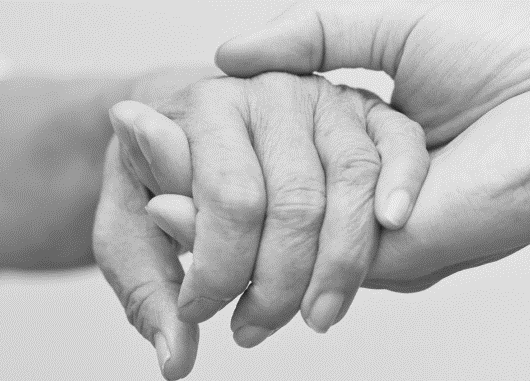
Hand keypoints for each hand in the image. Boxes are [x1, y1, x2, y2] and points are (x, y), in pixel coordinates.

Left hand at [93, 72, 426, 378]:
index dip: (218, 272)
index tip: (197, 311)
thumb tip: (177, 357)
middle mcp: (271, 93)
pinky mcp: (368, 113)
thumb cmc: (158, 181)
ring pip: (353, 183)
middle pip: (296, 202)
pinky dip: (403, 189)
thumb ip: (146, 288)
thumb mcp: (127, 230)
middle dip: (278, 285)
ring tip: (314, 318)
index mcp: (207, 105)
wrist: (196, 130)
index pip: (231, 200)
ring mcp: (326, 100)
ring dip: (340, 266)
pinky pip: (400, 148)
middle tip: (250, 329)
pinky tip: (390, 232)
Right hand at [154, 3, 529, 291]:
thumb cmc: (508, 58)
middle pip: (267, 204)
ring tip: (144, 198)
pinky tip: (187, 214)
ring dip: (208, 224)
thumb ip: (311, 38)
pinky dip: (246, 237)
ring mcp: (374, 230)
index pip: (274, 154)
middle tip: (131, 163)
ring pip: (278, 241)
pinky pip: (307, 254)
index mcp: (364, 140)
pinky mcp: (392, 255)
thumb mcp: (388, 29)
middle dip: (197, 193)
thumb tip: (228, 53)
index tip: (150, 128)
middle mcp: (362, 192)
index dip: (213, 147)